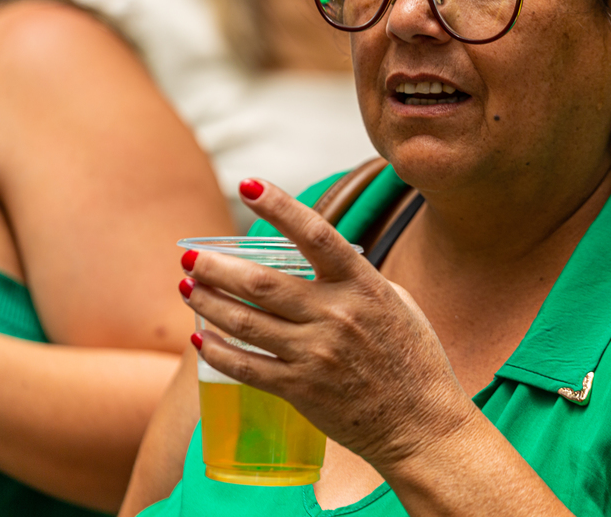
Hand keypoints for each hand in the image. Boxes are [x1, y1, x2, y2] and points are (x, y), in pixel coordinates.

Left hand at [181, 179, 476, 471]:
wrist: (423, 425)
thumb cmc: (414, 359)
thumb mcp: (396, 303)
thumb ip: (355, 279)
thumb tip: (320, 258)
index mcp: (363, 285)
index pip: (315, 234)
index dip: (279, 207)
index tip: (248, 184)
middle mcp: (336, 315)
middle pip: (261, 283)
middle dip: (216, 266)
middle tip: (189, 256)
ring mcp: (316, 354)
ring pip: (245, 322)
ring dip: (208, 303)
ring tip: (187, 288)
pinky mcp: (301, 390)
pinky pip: (246, 367)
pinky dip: (217, 351)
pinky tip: (201, 337)